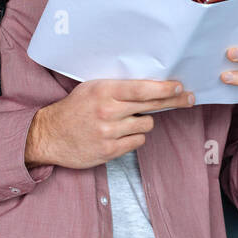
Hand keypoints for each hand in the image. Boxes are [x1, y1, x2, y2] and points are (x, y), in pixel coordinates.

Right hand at [25, 78, 194, 169]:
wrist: (49, 134)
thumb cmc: (75, 108)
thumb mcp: (93, 88)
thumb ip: (119, 87)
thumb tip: (152, 85)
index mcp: (104, 91)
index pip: (141, 89)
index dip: (164, 88)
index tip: (179, 87)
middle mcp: (108, 111)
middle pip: (151, 106)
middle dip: (173, 100)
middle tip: (188, 98)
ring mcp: (109, 133)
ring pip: (146, 125)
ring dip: (142, 122)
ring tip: (125, 120)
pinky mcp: (109, 151)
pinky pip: (137, 141)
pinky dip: (134, 137)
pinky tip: (121, 133)